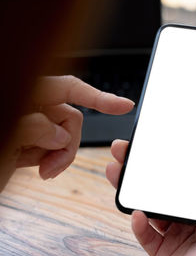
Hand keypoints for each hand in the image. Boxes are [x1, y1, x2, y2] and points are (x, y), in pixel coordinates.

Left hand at [3, 75, 133, 184]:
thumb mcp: (6, 137)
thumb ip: (36, 128)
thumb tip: (60, 134)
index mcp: (23, 93)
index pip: (68, 88)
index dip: (99, 97)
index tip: (125, 106)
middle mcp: (26, 104)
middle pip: (69, 117)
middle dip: (66, 144)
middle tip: (49, 167)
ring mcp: (25, 123)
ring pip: (62, 135)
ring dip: (54, 155)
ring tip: (33, 168)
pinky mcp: (24, 140)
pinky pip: (49, 147)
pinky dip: (44, 160)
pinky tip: (24, 164)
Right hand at [105, 108, 195, 255]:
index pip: (182, 164)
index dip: (163, 148)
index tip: (146, 133)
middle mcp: (194, 208)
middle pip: (159, 182)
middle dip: (137, 165)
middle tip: (120, 150)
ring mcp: (179, 230)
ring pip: (147, 205)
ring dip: (130, 188)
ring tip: (115, 171)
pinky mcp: (166, 250)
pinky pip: (145, 235)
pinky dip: (137, 224)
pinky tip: (138, 213)